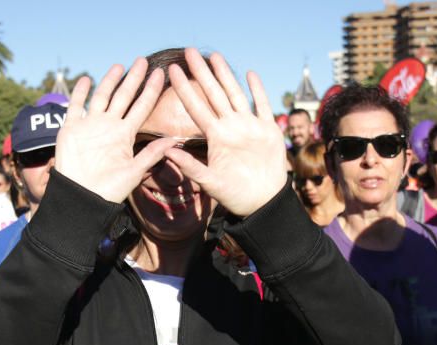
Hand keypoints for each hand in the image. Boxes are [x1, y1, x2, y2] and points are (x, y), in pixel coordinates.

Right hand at [56, 58, 177, 202]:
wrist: (84, 198)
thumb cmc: (110, 189)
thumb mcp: (134, 171)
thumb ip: (152, 155)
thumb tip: (176, 141)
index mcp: (125, 134)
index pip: (141, 107)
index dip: (150, 91)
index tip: (160, 74)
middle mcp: (109, 126)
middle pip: (123, 97)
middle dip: (133, 79)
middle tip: (143, 60)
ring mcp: (90, 126)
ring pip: (101, 97)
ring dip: (109, 81)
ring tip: (119, 66)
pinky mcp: (72, 129)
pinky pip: (76, 107)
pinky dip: (80, 93)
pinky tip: (88, 79)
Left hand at [166, 50, 286, 216]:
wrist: (263, 201)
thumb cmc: (235, 195)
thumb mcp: (210, 182)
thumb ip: (191, 168)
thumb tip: (168, 152)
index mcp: (215, 136)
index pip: (196, 107)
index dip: (184, 89)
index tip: (172, 70)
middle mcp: (230, 127)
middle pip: (214, 94)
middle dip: (202, 73)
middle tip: (189, 52)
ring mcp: (249, 126)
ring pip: (235, 94)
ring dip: (225, 75)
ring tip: (215, 56)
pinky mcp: (268, 130)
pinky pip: (262, 106)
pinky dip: (257, 90)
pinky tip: (250, 74)